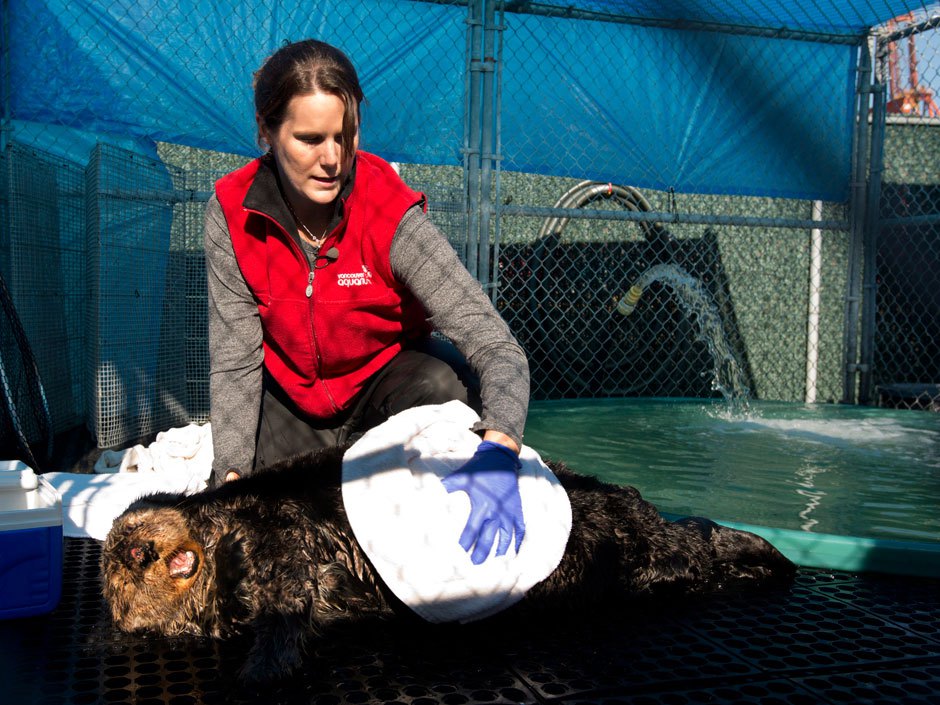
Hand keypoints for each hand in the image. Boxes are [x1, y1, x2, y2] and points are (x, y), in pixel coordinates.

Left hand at [441, 440, 525, 563]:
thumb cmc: (479, 468)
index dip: (466, 542)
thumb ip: (448, 486)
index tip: (460, 552)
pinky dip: (518, 539)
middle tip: (475, 563)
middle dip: (481, 552)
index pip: (472, 530)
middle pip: (488, 538)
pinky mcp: (516, 509)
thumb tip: (433, 492)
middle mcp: (496, 512)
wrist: (500, 458)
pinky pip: (519, 528)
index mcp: (481, 505)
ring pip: (505, 536)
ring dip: (500, 549)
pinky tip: (515, 549)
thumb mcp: (461, 476)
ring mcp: (508, 511)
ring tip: (496, 560)